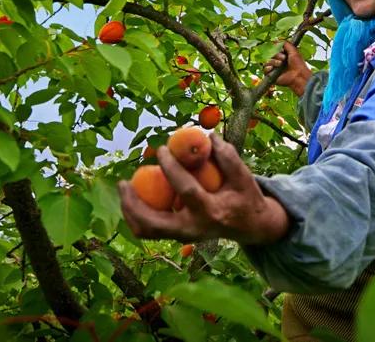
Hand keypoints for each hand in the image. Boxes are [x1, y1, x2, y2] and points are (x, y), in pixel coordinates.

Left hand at [118, 133, 289, 244]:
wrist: (251, 226)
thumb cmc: (246, 197)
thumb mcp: (243, 176)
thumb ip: (227, 156)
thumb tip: (208, 136)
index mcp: (212, 212)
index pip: (186, 190)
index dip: (171, 168)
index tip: (161, 149)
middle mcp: (194, 229)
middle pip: (153, 224)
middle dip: (133, 204)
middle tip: (123, 182)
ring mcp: (184, 237)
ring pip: (146, 231)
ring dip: (130, 211)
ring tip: (124, 188)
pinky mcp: (178, 237)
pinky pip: (149, 231)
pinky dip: (137, 215)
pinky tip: (133, 196)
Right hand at [263, 41, 312, 96]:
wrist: (298, 75)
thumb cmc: (298, 64)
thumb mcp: (293, 51)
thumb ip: (286, 44)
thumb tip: (277, 39)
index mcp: (283, 57)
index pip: (274, 50)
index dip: (277, 50)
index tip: (283, 50)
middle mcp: (278, 62)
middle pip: (270, 55)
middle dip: (277, 55)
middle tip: (284, 59)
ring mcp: (274, 69)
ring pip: (267, 62)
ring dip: (273, 61)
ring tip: (280, 64)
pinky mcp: (271, 75)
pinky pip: (265, 69)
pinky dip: (268, 68)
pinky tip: (272, 68)